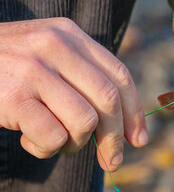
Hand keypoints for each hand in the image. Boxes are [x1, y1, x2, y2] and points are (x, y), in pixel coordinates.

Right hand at [0, 18, 146, 171]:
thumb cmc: (6, 65)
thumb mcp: (46, 53)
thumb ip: (81, 74)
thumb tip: (121, 122)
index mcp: (70, 34)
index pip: (119, 75)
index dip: (134, 111)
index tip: (138, 138)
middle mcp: (56, 46)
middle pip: (107, 100)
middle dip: (115, 138)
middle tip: (112, 161)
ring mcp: (34, 69)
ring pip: (84, 121)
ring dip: (75, 143)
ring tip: (56, 140)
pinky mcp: (13, 97)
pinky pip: (53, 136)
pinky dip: (47, 148)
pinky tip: (29, 140)